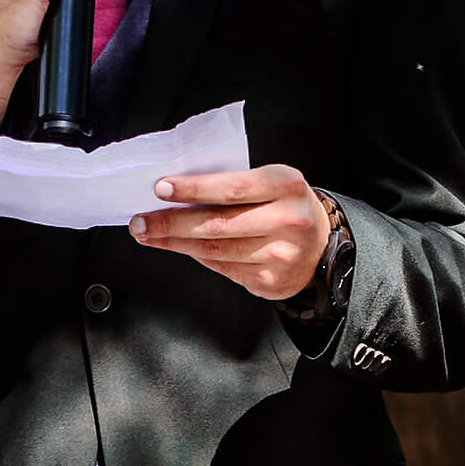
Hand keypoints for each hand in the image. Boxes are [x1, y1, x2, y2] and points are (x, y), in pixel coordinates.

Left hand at [130, 165, 331, 300]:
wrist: (323, 248)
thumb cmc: (287, 208)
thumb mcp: (273, 184)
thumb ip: (236, 186)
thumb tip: (178, 195)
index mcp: (287, 186)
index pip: (233, 188)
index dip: (194, 189)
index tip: (161, 189)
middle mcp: (288, 221)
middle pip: (217, 224)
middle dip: (171, 223)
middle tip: (140, 221)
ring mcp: (281, 254)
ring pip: (214, 250)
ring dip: (175, 243)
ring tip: (149, 235)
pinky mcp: (271, 281)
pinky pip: (223, 268)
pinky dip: (197, 256)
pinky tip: (181, 247)